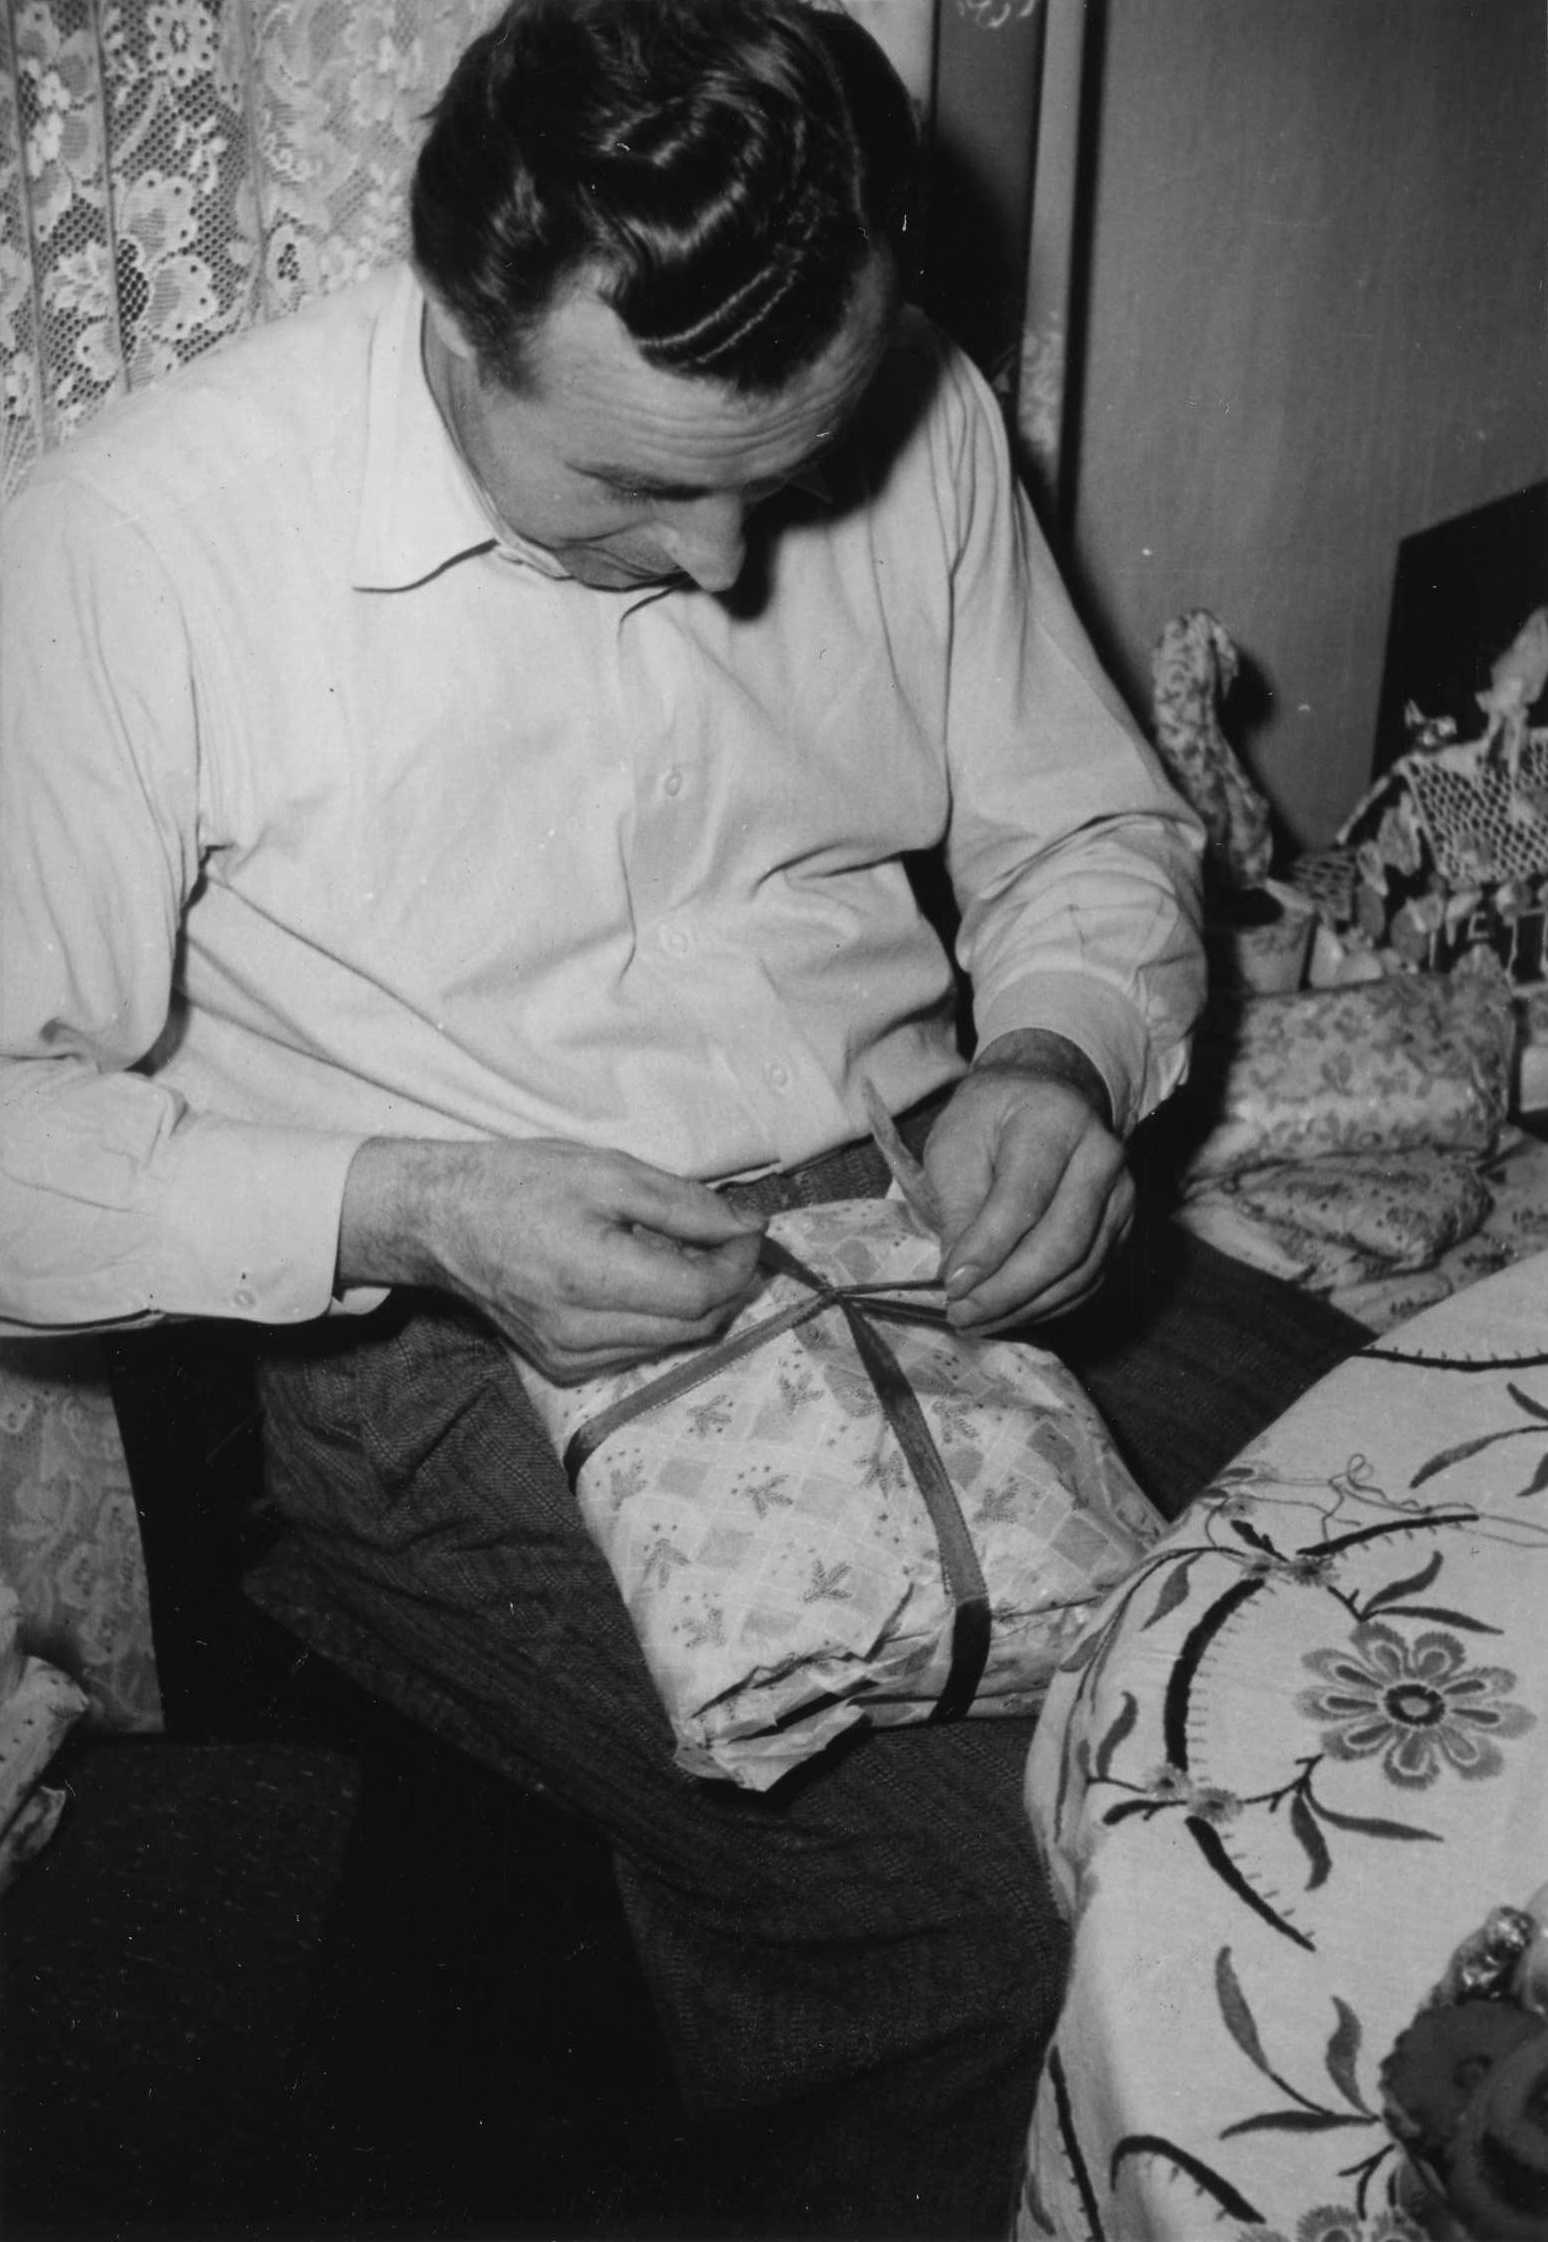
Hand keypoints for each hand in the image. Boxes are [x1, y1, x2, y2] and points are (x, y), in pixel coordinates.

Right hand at [339, 1135, 765, 1380]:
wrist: (441, 1222)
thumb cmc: (521, 1184)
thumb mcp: (609, 1172)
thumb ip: (686, 1205)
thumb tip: (750, 1227)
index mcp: (592, 1278)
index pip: (702, 1293)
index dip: (740, 1262)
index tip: (749, 1226)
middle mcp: (582, 1334)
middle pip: (696, 1325)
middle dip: (726, 1281)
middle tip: (726, 1236)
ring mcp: (571, 1359)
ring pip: (673, 1341)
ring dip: (694, 1300)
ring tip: (675, 1250)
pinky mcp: (564, 1368)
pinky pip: (639, 1349)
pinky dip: (657, 1316)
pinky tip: (639, 1277)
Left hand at [921, 1032, 1133, 1330]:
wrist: (1045, 1097)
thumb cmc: (991, 1118)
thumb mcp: (956, 1145)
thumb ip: (959, 1208)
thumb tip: (960, 1279)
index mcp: (1054, 1121)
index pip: (1024, 1198)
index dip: (987, 1249)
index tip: (950, 1285)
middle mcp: (1102, 1156)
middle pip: (1062, 1242)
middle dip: (1007, 1289)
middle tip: (961, 1314)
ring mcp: (1122, 1194)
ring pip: (1081, 1269)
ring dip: (1026, 1306)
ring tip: (977, 1321)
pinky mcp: (1124, 1226)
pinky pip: (1091, 1279)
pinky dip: (1049, 1306)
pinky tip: (1010, 1313)